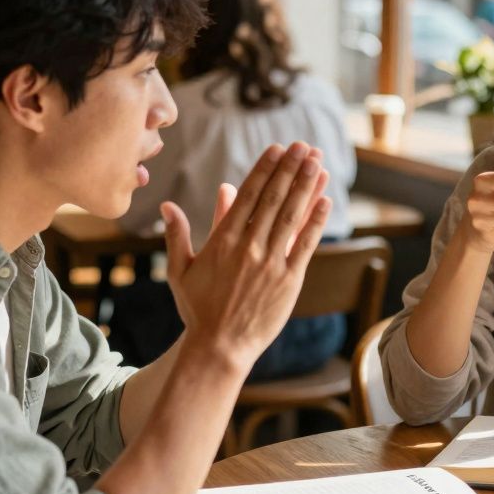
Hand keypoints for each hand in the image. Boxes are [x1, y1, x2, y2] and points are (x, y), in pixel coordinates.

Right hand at [159, 142, 330, 372]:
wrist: (219, 347)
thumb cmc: (198, 309)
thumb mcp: (180, 270)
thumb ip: (178, 234)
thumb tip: (167, 205)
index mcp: (223, 240)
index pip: (248, 195)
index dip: (266, 169)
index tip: (277, 149)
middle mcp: (249, 247)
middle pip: (274, 199)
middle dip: (290, 169)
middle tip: (302, 146)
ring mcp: (271, 263)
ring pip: (292, 216)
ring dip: (306, 186)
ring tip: (317, 162)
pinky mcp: (290, 280)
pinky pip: (306, 244)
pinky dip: (316, 221)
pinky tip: (326, 200)